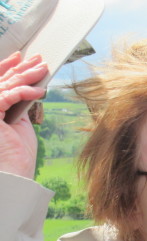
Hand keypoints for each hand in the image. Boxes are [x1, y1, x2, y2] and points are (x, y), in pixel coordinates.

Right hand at [0, 52, 47, 178]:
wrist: (15, 175)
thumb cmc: (18, 155)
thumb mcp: (20, 124)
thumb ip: (19, 106)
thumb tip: (28, 89)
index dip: (6, 67)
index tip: (21, 58)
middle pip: (0, 80)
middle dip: (20, 68)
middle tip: (37, 60)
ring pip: (3, 85)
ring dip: (24, 76)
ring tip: (41, 70)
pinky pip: (6, 96)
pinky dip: (23, 91)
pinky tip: (38, 91)